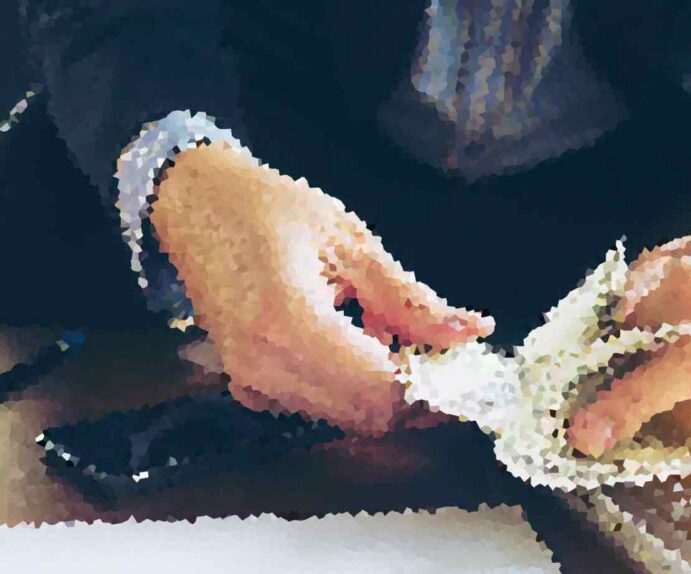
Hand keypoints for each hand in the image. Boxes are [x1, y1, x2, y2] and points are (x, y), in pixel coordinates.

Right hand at [150, 142, 492, 434]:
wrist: (194, 205)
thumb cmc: (270, 208)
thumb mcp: (351, 241)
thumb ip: (410, 297)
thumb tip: (470, 332)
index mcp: (289, 324)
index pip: (381, 392)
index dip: (434, 390)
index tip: (468, 368)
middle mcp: (265, 369)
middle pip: (367, 415)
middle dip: (417, 395)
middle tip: (446, 353)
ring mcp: (251, 383)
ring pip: (346, 415)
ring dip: (388, 389)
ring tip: (404, 335)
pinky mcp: (249, 385)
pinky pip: (320, 404)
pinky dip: (356, 386)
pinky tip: (365, 339)